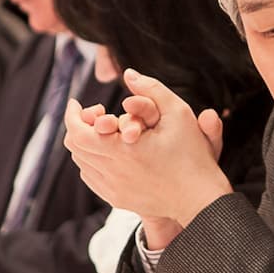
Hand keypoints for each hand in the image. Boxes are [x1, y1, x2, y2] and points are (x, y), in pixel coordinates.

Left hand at [62, 69, 230, 230]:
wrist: (201, 199)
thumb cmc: (193, 156)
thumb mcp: (179, 113)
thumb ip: (152, 88)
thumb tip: (129, 73)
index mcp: (124, 150)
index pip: (78, 132)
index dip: (72, 115)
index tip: (78, 103)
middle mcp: (114, 172)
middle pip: (75, 146)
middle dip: (78, 125)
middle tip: (94, 114)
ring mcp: (114, 189)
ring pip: (81, 162)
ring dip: (85, 143)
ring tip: (100, 131)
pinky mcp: (118, 199)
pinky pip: (91, 178)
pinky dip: (92, 162)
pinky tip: (107, 152)